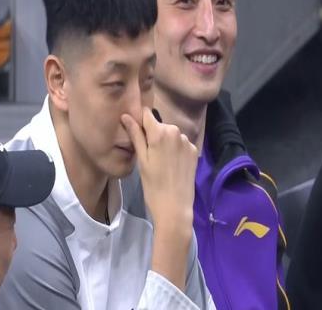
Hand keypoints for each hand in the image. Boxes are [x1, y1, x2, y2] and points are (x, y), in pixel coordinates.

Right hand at [122, 108, 197, 290]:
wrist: (175, 208)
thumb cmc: (153, 185)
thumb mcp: (141, 160)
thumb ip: (135, 135)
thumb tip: (126, 116)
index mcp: (160, 132)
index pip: (147, 114)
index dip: (140, 120)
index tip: (136, 131)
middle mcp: (176, 131)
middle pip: (159, 124)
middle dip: (153, 134)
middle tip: (148, 154)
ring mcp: (187, 141)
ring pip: (171, 134)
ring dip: (165, 142)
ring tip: (161, 162)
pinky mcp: (194, 150)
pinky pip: (181, 143)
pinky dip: (176, 150)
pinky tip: (173, 165)